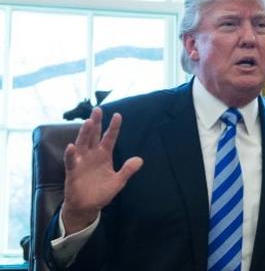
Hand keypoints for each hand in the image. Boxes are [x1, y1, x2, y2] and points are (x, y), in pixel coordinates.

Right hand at [61, 107, 142, 234]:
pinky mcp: (72, 171)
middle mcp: (92, 155)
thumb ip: (128, 170)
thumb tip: (140, 160)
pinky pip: (71, 161)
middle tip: (98, 109)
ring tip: (88, 122)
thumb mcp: (118, 181)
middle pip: (94, 135)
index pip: (109, 138)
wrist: (87, 206)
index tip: (118, 115)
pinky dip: (71, 154)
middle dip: (96, 122)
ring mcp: (81, 161)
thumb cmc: (102, 192)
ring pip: (82, 144)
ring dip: (84, 133)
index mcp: (104, 155)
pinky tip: (71, 146)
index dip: (113, 127)